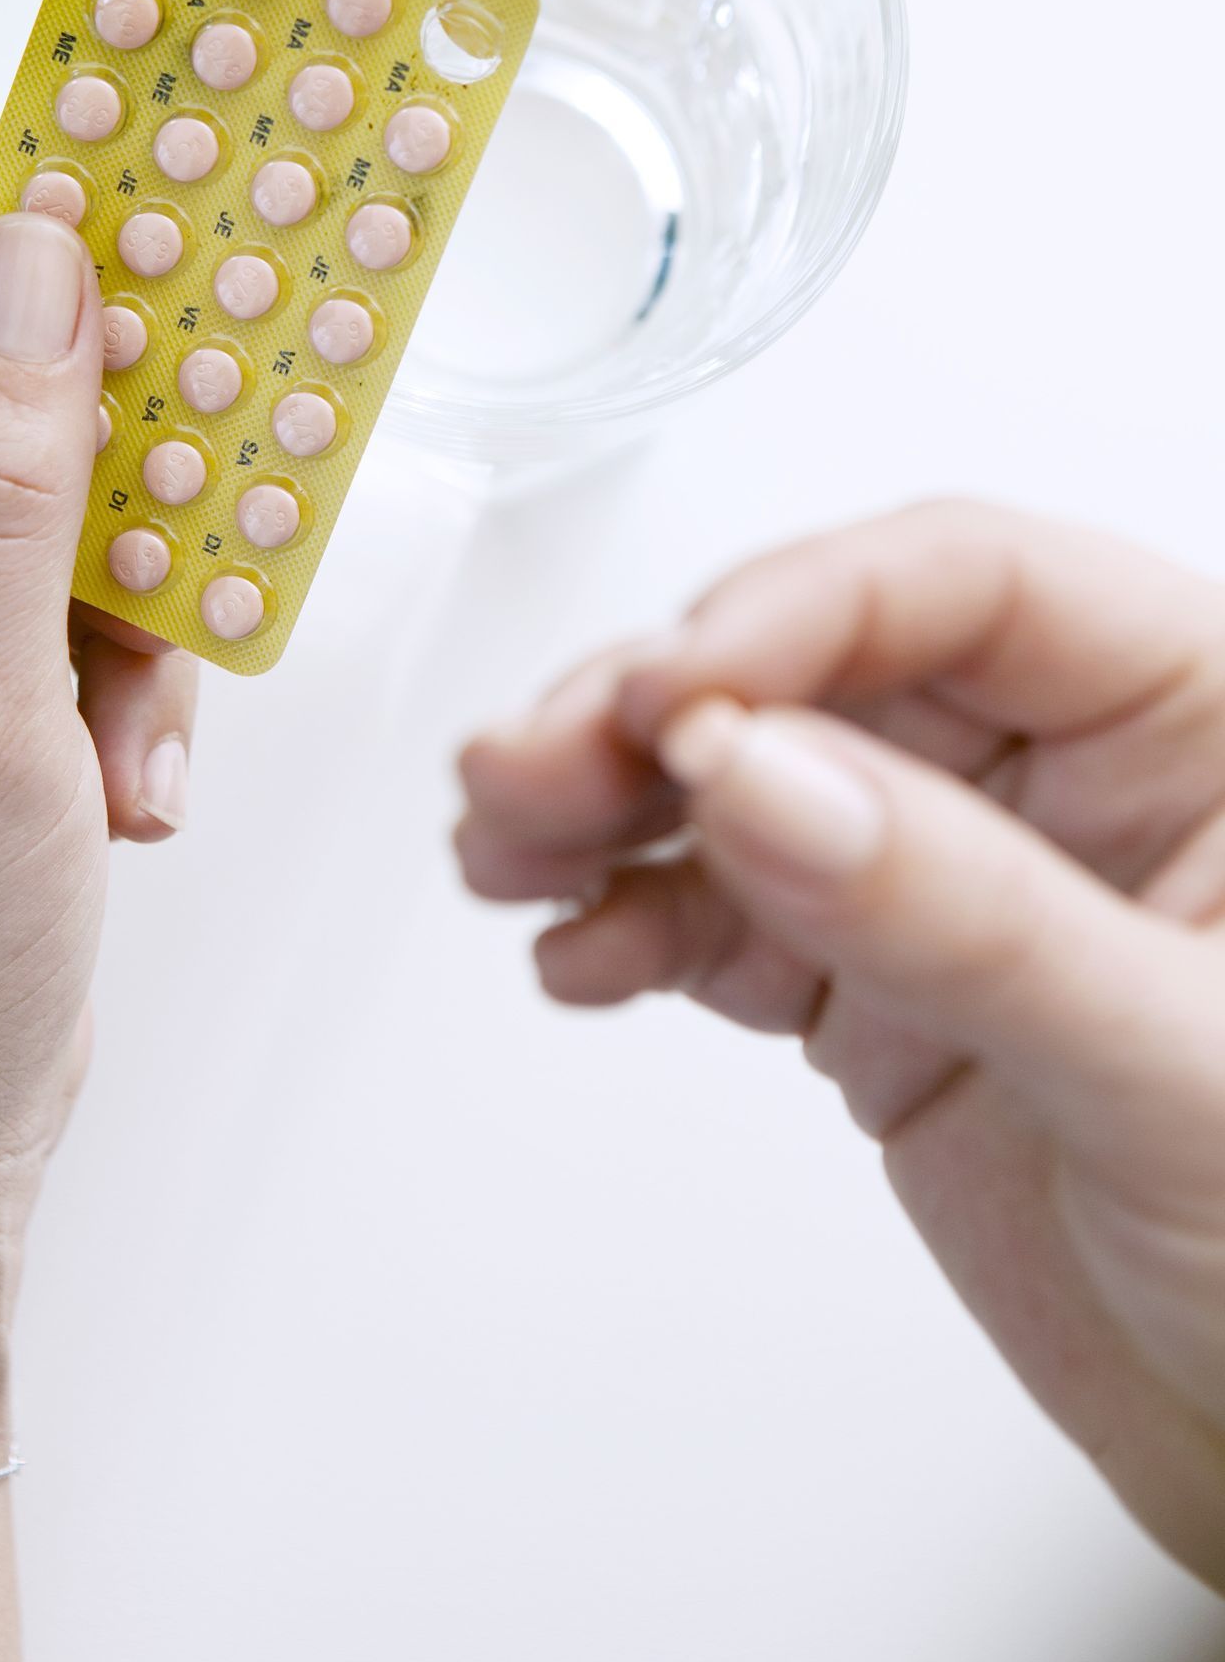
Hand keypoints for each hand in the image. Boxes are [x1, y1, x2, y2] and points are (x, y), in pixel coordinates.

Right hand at [457, 501, 1224, 1585]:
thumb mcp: (1178, 1075)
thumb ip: (969, 917)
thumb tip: (766, 775)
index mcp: (1202, 721)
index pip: (976, 586)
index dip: (803, 610)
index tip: (671, 694)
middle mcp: (1080, 776)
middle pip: (825, 667)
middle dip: (658, 710)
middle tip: (532, 766)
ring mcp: (972, 884)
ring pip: (755, 779)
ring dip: (612, 802)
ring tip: (506, 843)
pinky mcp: (893, 991)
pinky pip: (734, 916)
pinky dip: (638, 923)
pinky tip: (579, 950)